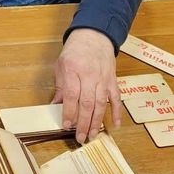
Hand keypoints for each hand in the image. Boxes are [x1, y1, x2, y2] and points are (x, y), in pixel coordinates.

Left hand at [52, 28, 120, 143]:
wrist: (95, 35)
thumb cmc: (75, 51)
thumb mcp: (61, 65)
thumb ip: (60, 86)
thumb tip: (56, 106)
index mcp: (74, 71)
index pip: (72, 95)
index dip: (69, 112)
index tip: (66, 125)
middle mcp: (90, 76)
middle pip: (87, 103)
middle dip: (83, 122)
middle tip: (80, 138)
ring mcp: (103, 79)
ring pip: (101, 103)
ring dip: (97, 121)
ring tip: (92, 135)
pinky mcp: (113, 80)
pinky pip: (116, 98)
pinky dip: (117, 112)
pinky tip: (116, 124)